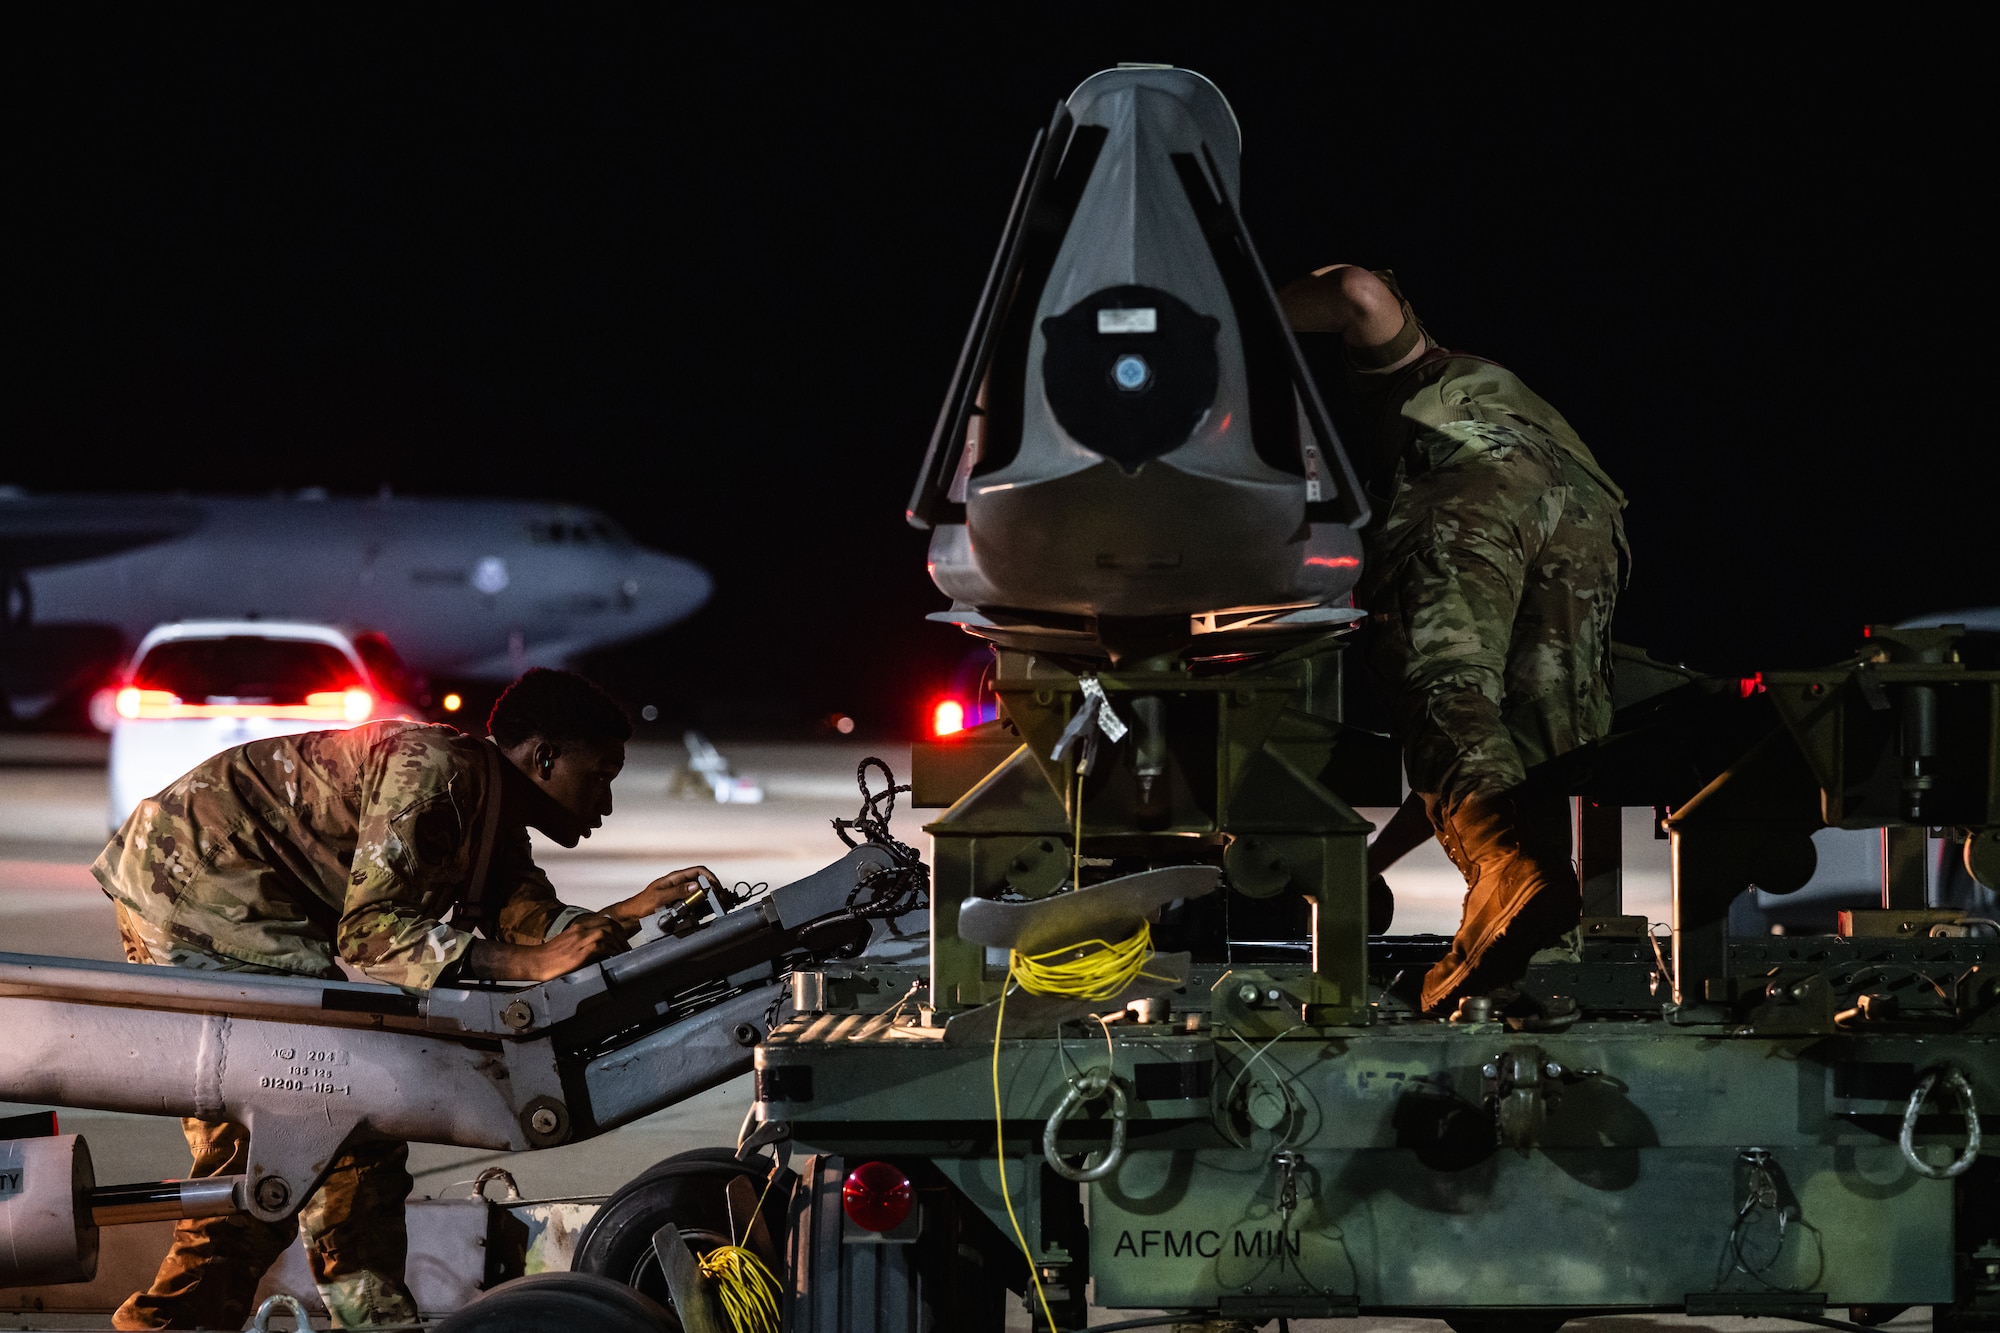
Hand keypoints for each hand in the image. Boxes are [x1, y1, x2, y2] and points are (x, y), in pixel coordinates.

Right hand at [465, 913, 630, 981]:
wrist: (535, 962)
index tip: (622, 939)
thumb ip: (583, 941)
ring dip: (618, 943)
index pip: (605, 920)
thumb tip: (600, 948)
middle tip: (626, 947)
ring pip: (607, 933)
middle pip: (610, 925)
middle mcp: (581, 929)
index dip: (617, 929)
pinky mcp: (580, 952)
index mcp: (578, 926)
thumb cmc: (551, 956)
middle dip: (621, 935)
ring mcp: (580, 939)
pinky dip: (611, 950)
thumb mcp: (569, 942)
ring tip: (623, 953)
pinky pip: (602, 946)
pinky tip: (614, 957)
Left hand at [603, 865, 718, 932]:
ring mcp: (680, 895)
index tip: (717, 888)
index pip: (698, 871)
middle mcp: (680, 884)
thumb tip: (696, 886)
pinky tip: (707, 912)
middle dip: (714, 890)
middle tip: (722, 900)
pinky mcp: (679, 905)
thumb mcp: (659, 897)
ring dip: (710, 899)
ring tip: (718, 907)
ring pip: (700, 894)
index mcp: (675, 878)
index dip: (711, 877)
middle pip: (702, 882)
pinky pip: (694, 904)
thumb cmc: (642, 904)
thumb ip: (677, 891)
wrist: (633, 916)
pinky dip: (703, 907)